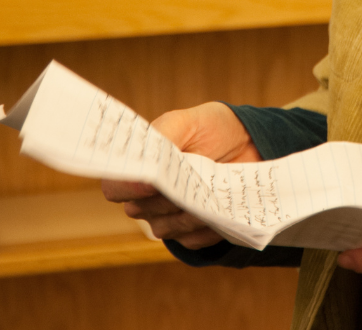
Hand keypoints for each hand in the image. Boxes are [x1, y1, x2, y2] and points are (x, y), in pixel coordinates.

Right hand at [101, 102, 260, 249]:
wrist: (246, 141)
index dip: (127, 187)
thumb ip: (164, 134)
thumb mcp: (186, 120)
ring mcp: (168, 217)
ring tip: (211, 198)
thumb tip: (148, 167)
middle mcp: (147, 197)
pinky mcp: (191, 232)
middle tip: (192, 183)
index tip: (151, 183)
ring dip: (188, 215)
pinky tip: (221, 214)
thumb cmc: (209, 128)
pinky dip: (206, 229)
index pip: (115, 187)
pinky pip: (191, 241)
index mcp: (140, 167)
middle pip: (141, 211)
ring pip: (165, 228)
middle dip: (165, 198)